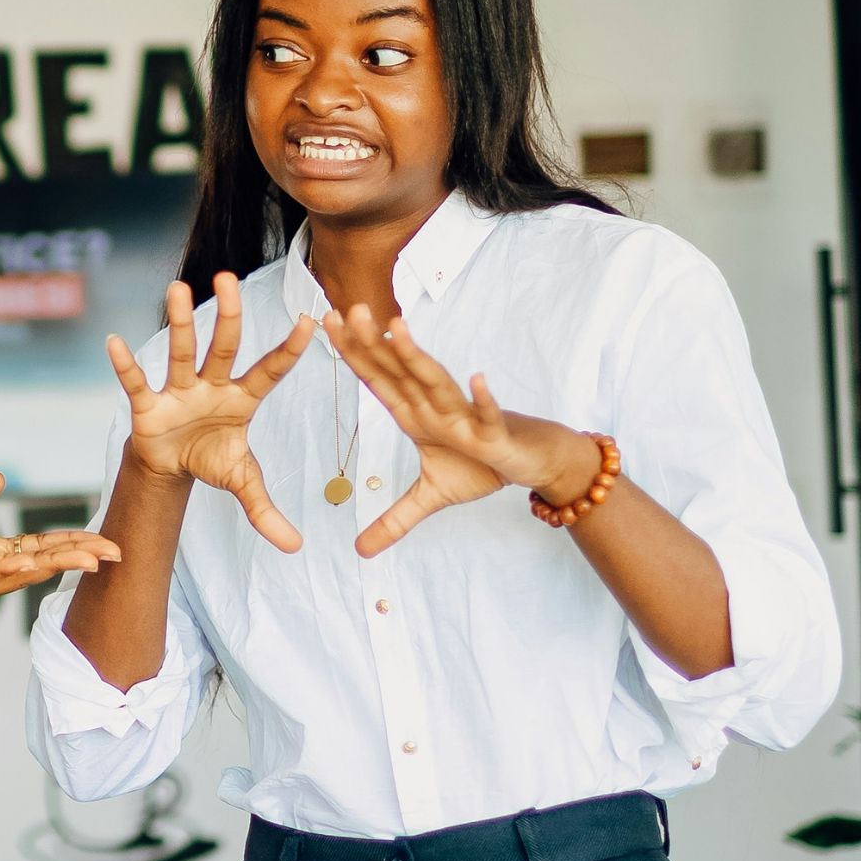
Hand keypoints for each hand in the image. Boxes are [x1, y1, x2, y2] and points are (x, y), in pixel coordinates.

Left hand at [0, 471, 120, 647]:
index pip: (41, 546)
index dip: (72, 542)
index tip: (105, 539)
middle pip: (43, 559)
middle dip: (78, 555)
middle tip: (115, 551)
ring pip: (23, 571)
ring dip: (55, 563)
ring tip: (89, 558)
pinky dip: (6, 570)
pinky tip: (28, 562)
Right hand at [107, 273, 314, 552]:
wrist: (171, 467)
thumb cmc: (211, 460)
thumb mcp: (242, 483)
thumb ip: (266, 511)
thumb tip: (297, 548)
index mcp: (242, 400)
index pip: (269, 372)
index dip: (288, 351)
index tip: (311, 321)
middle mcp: (212, 386)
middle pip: (222, 347)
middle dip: (227, 316)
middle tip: (230, 279)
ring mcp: (179, 391)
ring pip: (180, 352)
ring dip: (179, 322)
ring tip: (179, 288)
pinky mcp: (148, 405)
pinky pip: (136, 383)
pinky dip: (125, 365)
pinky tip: (113, 342)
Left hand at [325, 304, 597, 557]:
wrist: (534, 461)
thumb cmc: (482, 466)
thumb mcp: (430, 498)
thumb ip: (394, 520)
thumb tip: (360, 552)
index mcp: (415, 414)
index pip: (378, 380)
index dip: (353, 355)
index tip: (327, 325)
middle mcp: (435, 407)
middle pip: (399, 371)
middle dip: (373, 343)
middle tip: (345, 309)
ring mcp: (464, 417)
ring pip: (436, 383)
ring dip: (417, 357)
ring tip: (396, 327)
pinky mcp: (495, 434)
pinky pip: (489, 416)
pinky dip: (484, 399)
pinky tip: (477, 379)